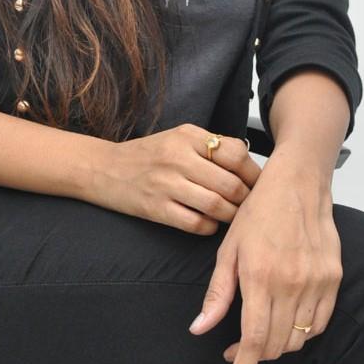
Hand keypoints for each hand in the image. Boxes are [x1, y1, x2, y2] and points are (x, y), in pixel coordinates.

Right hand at [94, 124, 262, 234]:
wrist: (104, 169)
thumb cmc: (147, 155)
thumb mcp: (178, 138)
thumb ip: (209, 147)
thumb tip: (248, 165)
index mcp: (187, 136)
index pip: (235, 154)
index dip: (253, 173)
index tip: (259, 184)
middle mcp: (177, 157)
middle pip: (230, 183)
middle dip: (247, 199)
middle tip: (251, 206)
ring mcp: (166, 184)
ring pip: (216, 205)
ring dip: (232, 216)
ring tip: (233, 217)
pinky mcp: (156, 208)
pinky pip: (196, 224)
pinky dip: (210, 227)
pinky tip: (210, 224)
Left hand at [187, 145, 342, 363]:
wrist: (298, 183)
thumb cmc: (258, 212)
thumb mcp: (227, 249)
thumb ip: (217, 293)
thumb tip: (200, 328)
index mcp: (261, 277)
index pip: (254, 341)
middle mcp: (292, 283)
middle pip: (276, 345)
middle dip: (255, 357)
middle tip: (236, 348)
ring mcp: (317, 282)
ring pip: (299, 338)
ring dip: (278, 345)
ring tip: (261, 331)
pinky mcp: (334, 279)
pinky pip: (320, 323)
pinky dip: (303, 331)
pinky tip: (287, 319)